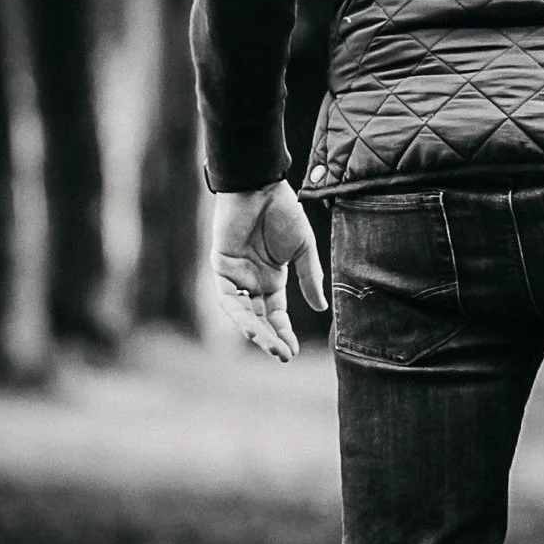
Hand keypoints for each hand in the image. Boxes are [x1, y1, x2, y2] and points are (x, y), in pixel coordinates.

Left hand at [211, 181, 327, 362]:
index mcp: (272, 278)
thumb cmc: (284, 212)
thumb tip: (321, 309)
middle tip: (283, 356)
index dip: (283, 332)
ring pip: (244, 313)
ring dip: (256, 332)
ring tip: (271, 347)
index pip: (276, 314)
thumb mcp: (304, 249)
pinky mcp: (222, 268)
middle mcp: (252, 281)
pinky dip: (239, 314)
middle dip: (271, 338)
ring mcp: (236, 276)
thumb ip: (310, 278)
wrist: (261, 186)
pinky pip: (229, 298)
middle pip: (260, 318)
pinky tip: (252, 328)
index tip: (292, 351)